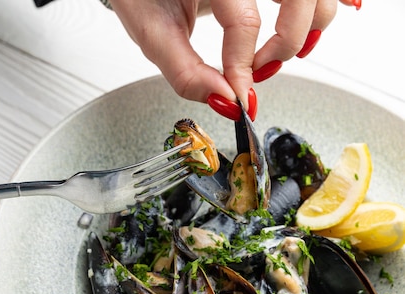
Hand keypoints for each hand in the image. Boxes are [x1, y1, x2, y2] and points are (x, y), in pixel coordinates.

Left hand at [110, 0, 357, 119]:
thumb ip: (185, 71)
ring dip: (307, 29)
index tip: (238, 97)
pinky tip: (318, 23)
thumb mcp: (153, 32)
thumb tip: (225, 102)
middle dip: (285, 44)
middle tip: (260, 71)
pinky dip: (323, 8)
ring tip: (275, 54)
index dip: (243, 66)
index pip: (244, 21)